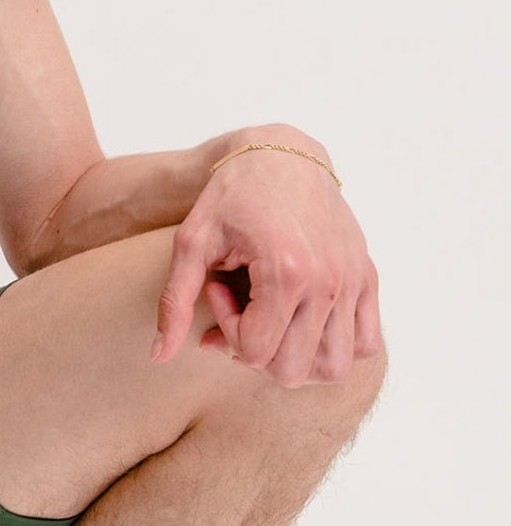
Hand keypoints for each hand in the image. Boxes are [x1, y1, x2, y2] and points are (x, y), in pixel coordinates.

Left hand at [151, 143, 383, 386]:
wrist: (281, 156)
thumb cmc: (232, 197)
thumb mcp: (191, 243)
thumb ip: (174, 302)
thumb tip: (159, 357)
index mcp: (286, 272)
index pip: (255, 351)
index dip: (226, 333)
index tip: (217, 292)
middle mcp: (328, 282)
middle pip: (291, 369)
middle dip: (255, 351)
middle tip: (241, 309)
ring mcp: (353, 282)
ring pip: (333, 366)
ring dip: (296, 359)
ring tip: (272, 322)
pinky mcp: (367, 278)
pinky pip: (366, 343)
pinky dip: (335, 349)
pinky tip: (304, 323)